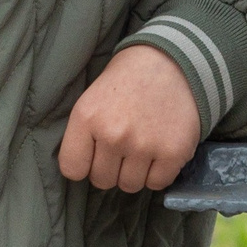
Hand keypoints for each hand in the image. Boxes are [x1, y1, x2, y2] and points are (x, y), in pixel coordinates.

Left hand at [58, 44, 201, 192]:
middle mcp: (113, 134)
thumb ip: (84, 133)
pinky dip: (158, 172)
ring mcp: (143, 145)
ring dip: (135, 171)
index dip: (84, 165)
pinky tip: (160, 149)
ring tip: (143, 145)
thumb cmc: (128, 80)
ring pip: (130, 185)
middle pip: (102, 181)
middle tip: (124, 145)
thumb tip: (82, 170)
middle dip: (111, 168)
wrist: (174, 60)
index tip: (94, 154)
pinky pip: (157, 183)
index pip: (72, 169)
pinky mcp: (172, 152)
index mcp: (87, 117)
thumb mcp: (93, 97)